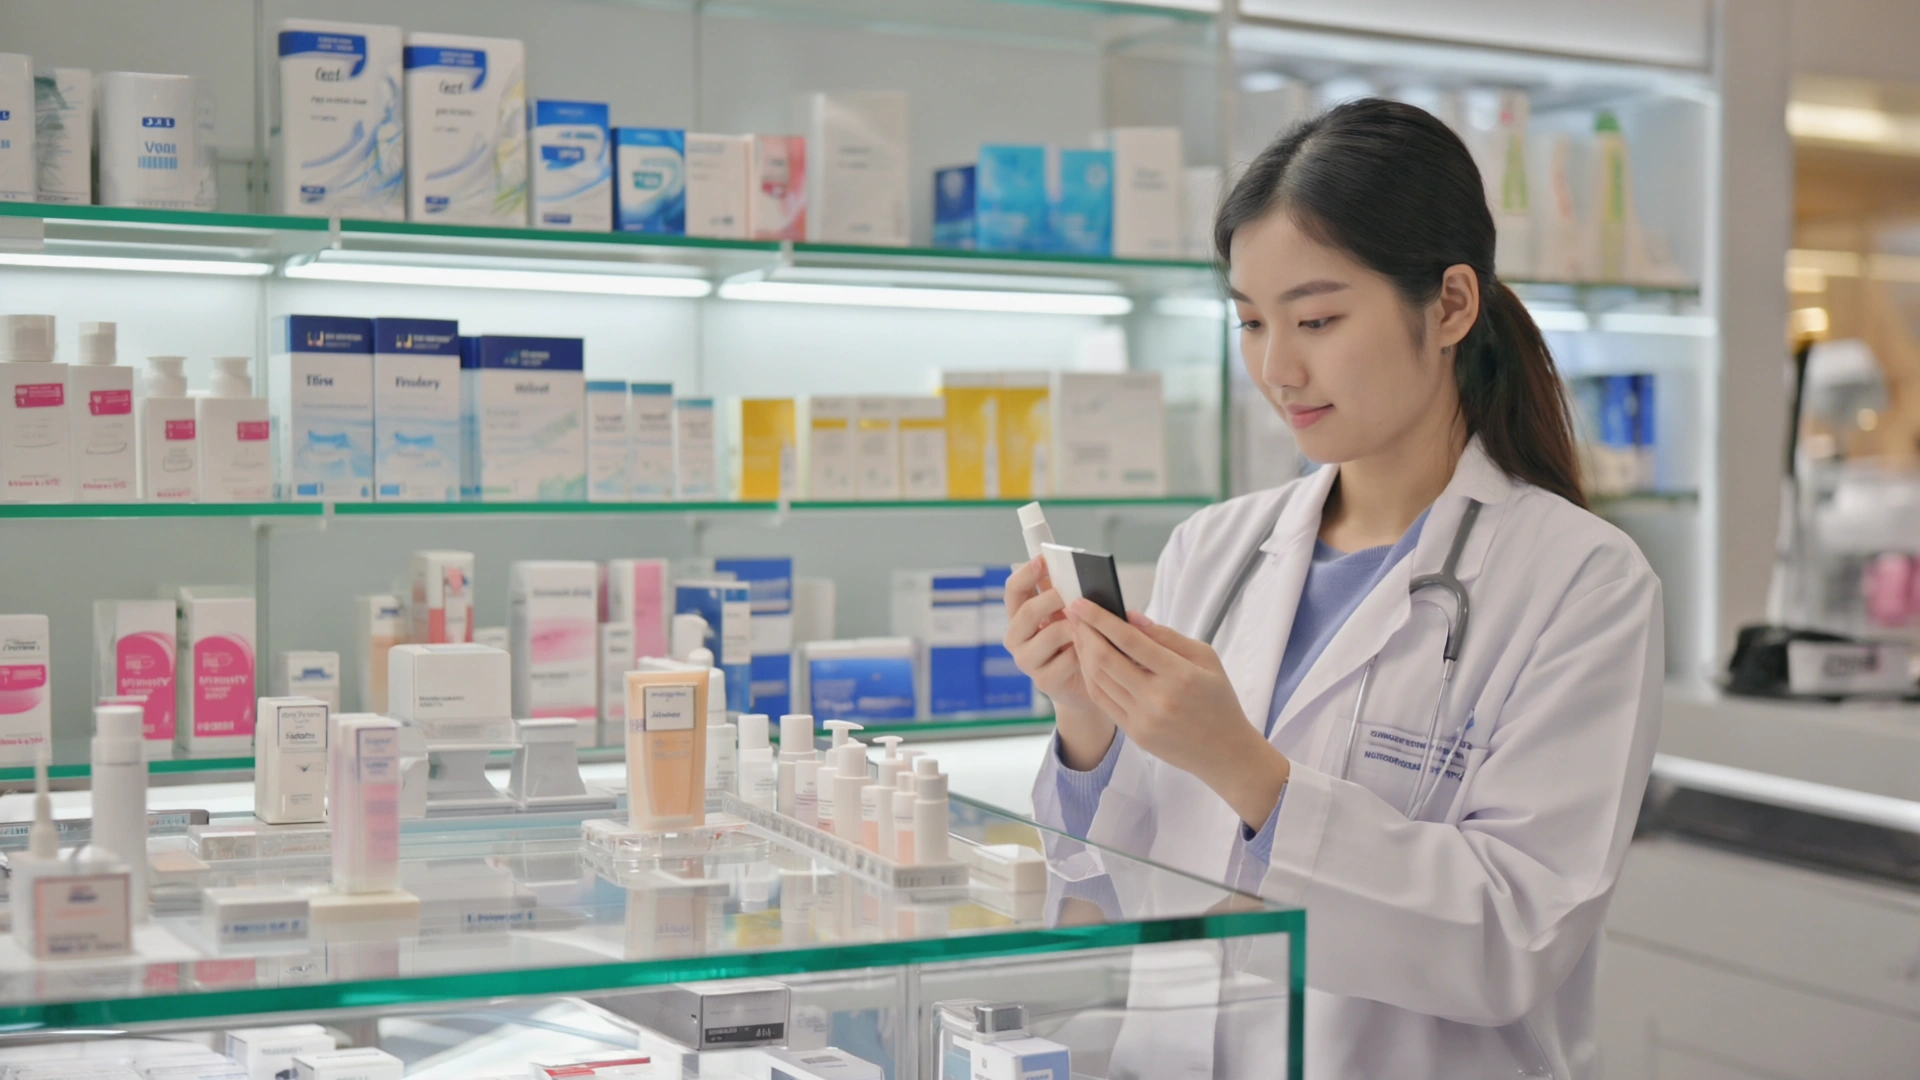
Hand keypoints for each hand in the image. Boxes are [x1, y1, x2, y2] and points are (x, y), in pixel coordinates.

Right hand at [1004, 557, 1114, 768]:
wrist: (1085, 685)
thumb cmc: (1077, 641)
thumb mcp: (1069, 614)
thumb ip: (1064, 594)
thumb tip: (1072, 568)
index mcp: (1019, 616)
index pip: (1013, 590)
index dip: (1027, 573)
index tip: (1044, 559)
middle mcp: (1017, 638)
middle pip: (1028, 611)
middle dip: (1053, 598)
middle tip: (1075, 593)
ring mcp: (1027, 660)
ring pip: (1051, 634)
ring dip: (1075, 626)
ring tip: (1091, 623)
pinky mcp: (1044, 680)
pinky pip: (1068, 658)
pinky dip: (1085, 651)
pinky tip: (1095, 649)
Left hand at [1067, 600, 1289, 829]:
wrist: (1225, 751)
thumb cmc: (1218, 699)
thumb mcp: (1206, 658)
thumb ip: (1167, 636)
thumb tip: (1131, 616)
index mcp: (1180, 675)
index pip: (1129, 641)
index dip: (1100, 619)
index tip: (1081, 602)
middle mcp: (1157, 699)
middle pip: (1106, 659)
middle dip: (1084, 633)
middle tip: (1072, 613)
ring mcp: (1143, 719)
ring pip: (1099, 680)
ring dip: (1083, 653)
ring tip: (1077, 633)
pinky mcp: (1134, 734)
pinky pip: (1103, 700)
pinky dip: (1091, 677)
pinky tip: (1088, 660)